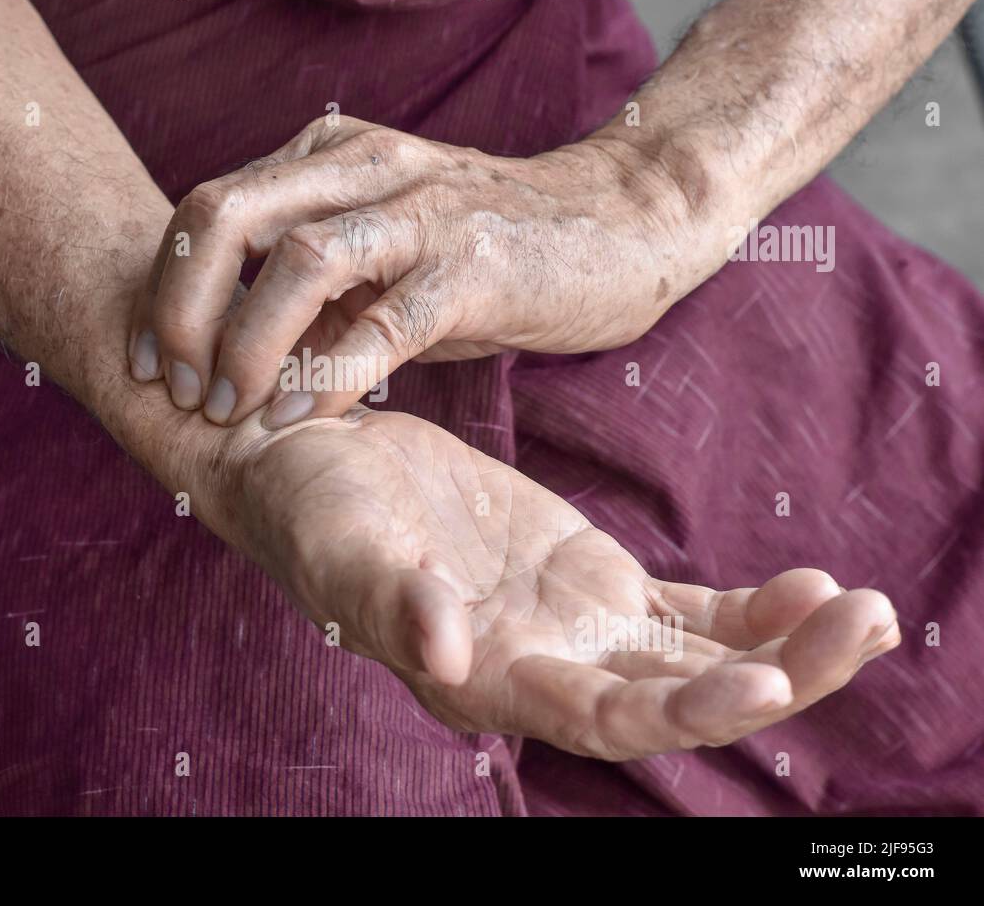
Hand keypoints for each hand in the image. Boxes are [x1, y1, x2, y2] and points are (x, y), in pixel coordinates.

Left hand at [126, 116, 700, 428]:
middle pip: (227, 216)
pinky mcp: (476, 267)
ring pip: (297, 259)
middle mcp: (365, 168)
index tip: (146, 361)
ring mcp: (422, 213)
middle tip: (174, 386)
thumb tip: (231, 356)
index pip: (210, 209)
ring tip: (228, 408)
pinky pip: (384, 321)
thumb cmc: (489, 249)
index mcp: (330, 157)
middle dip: (180, 309)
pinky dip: (331, 372)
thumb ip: (313, 288)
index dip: (163, 288)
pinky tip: (300, 415)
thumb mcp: (384, 252)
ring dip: (246, 341)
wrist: (621, 223)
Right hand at [204, 408, 899, 759]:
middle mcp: (544, 670)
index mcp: (490, 680)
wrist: (309, 462)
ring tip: (872, 609)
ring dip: (789, 649)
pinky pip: (686, 611)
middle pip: (680, 701)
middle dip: (779, 678)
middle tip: (867, 624)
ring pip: (699, 660)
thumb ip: (393, 601)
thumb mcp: (342, 545)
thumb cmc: (308, 508)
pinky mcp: (589, 580)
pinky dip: (750, 609)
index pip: (607, 720)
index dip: (686, 711)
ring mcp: (575, 628)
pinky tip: (810, 583)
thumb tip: (445, 653)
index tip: (764, 679)